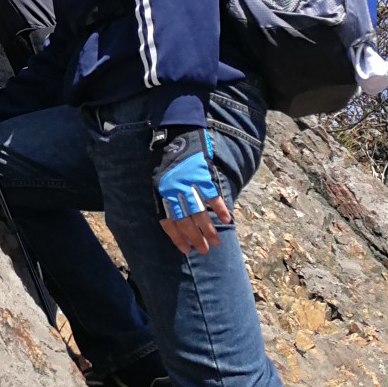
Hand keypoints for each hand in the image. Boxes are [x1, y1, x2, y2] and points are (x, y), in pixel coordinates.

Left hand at [152, 128, 231, 255]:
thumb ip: (168, 200)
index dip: (177, 238)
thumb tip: (176, 224)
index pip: (169, 222)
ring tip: (215, 242)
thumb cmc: (170, 163)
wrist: (180, 136)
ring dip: (208, 229)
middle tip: (204, 250)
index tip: (186, 250)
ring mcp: (189, 183)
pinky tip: (225, 220)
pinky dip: (219, 209)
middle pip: (185, 221)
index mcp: (162, 193)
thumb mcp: (161, 181)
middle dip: (195, 238)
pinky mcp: (203, 175)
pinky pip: (212, 196)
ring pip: (199, 212)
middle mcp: (174, 191)